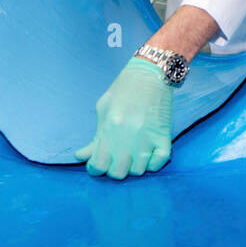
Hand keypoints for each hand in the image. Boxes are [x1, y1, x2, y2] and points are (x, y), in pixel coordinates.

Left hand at [74, 57, 173, 179]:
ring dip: (133, 165)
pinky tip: (147, 153)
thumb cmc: (123, 89)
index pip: (98, 166)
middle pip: (118, 173)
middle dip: (113, 168)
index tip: (98, 163)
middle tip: (115, 158)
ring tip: (132, 154)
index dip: (95, 168)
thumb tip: (81, 157)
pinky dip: (152, 163)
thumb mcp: (102, 109)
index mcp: (110, 128)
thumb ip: (94, 137)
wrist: (151, 73)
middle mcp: (128, 137)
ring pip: (138, 170)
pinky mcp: (164, 136)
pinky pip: (158, 163)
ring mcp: (148, 138)